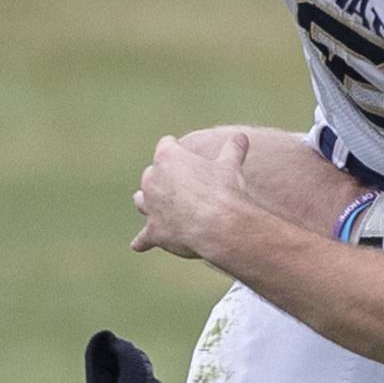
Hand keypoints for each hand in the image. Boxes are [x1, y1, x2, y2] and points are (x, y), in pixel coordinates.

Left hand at [132, 131, 250, 258]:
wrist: (220, 224)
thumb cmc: (225, 190)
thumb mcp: (231, 166)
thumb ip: (233, 150)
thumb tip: (242, 137)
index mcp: (168, 157)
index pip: (166, 145)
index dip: (176, 149)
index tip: (183, 153)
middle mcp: (152, 179)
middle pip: (152, 174)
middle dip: (163, 178)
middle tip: (178, 185)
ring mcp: (150, 206)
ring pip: (141, 201)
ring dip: (146, 202)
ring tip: (152, 206)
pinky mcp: (154, 231)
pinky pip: (143, 237)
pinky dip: (143, 241)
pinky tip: (141, 245)